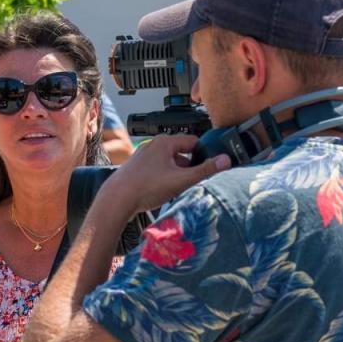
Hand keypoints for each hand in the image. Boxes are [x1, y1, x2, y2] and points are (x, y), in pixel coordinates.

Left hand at [98, 135, 230, 216]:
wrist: (117, 199)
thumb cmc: (146, 187)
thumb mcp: (181, 179)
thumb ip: (205, 170)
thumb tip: (225, 160)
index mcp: (166, 142)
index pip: (194, 142)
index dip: (204, 155)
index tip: (210, 167)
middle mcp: (154, 145)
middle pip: (182, 153)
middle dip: (189, 167)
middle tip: (194, 182)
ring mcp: (144, 156)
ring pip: (169, 163)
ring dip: (177, 175)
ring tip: (178, 190)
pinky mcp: (137, 168)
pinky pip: (158, 171)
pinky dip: (164, 179)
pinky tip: (163, 192)